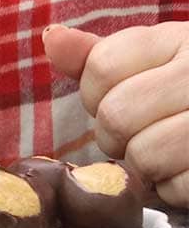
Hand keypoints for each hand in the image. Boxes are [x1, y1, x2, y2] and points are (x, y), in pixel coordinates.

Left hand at [44, 22, 188, 206]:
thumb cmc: (185, 90)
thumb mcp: (151, 59)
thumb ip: (96, 55)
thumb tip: (52, 38)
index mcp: (181, 39)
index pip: (100, 69)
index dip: (94, 95)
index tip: (119, 99)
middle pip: (116, 116)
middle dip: (115, 135)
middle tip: (141, 132)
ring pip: (143, 156)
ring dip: (144, 165)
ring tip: (166, 151)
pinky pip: (175, 189)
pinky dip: (174, 188)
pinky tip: (187, 167)